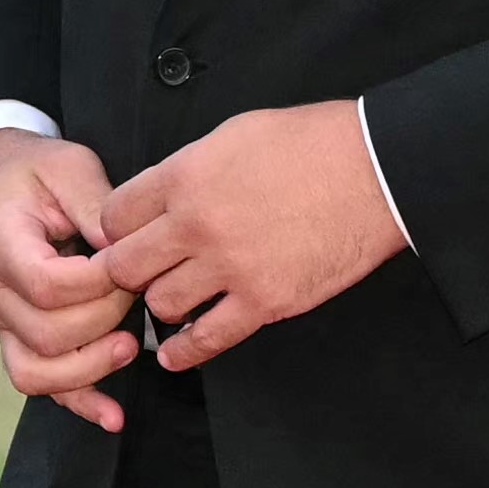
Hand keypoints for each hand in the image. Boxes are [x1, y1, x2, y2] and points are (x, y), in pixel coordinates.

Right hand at [0, 127, 144, 436]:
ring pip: (37, 371)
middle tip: (136, 290)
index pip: (47, 285)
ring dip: (91, 368)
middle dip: (105, 319)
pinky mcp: (16, 337)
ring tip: (130, 347)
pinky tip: (114, 416)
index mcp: (1, 243)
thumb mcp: (70, 167)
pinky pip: (38, 383)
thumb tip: (128, 250)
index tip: (129, 263)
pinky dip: (79, 402)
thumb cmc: (35, 173)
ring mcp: (2, 320)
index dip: (97, 284)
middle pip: (48, 334)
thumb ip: (98, 206)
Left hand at [92, 99, 405, 367]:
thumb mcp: (234, 133)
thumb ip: (188, 168)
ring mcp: (230, 268)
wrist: (373, 172)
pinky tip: (174, 354)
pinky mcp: (264, 302)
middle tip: (142, 271)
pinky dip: (185, 351)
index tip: (125, 236)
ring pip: (162, 304)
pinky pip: (207, 340)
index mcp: (186, 176)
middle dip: (128, 270)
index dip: (115, 228)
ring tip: (177, 297)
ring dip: (164, 303)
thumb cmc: (312, 144)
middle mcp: (197, 225)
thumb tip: (161, 197)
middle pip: (126, 266)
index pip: (115, 215)